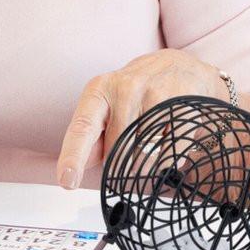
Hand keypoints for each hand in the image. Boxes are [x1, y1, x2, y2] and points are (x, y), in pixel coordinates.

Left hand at [56, 50, 224, 188]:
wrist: (180, 68)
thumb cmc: (135, 91)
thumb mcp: (106, 104)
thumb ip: (92, 135)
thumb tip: (80, 164)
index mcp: (99, 90)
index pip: (83, 128)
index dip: (73, 157)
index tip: (66, 180)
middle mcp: (125, 89)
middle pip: (117, 152)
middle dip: (120, 163)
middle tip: (131, 145)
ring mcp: (155, 97)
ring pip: (144, 158)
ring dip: (146, 164)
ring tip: (151, 140)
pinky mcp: (182, 108)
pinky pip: (171, 155)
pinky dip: (169, 159)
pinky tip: (169, 138)